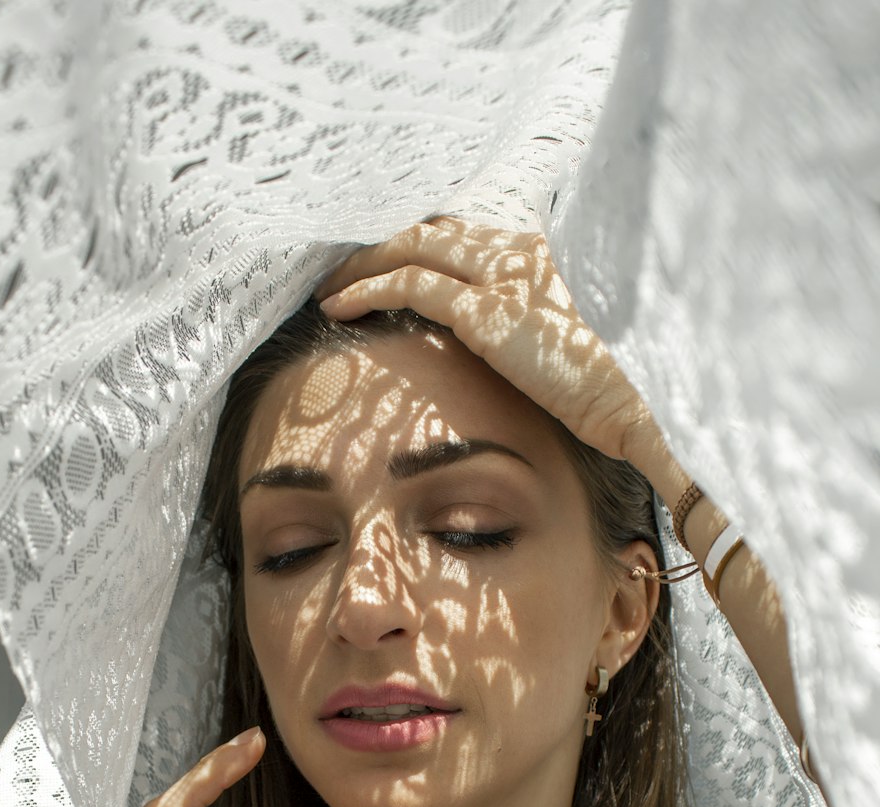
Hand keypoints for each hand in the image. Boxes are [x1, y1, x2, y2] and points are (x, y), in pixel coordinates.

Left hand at [316, 217, 661, 469]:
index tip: (393, 262)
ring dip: (365, 264)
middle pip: (438, 230)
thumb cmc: (630, 393)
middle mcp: (526, 254)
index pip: (474, 236)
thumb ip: (549, 344)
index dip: (428, 244)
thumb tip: (529, 365)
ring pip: (415, 246)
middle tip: (347, 267)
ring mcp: (506, 276)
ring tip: (331, 287)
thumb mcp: (586, 357)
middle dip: (387, 244)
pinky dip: (367, 291)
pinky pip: (409, 286)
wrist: (649, 402)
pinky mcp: (488, 310)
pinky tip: (339, 308)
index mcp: (551, 260)